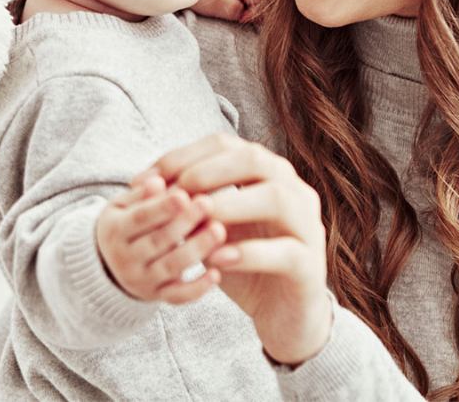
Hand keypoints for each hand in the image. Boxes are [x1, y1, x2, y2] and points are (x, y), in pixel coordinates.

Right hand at [95, 174, 226, 303]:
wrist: (107, 263)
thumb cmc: (126, 221)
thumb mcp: (123, 204)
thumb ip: (141, 194)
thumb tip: (157, 181)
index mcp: (115, 230)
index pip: (140, 218)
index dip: (161, 207)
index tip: (184, 194)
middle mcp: (125, 259)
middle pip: (157, 242)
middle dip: (184, 223)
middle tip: (208, 204)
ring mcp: (141, 281)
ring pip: (170, 268)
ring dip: (197, 250)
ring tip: (219, 231)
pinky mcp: (156, 296)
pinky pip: (177, 297)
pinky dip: (197, 288)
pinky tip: (217, 274)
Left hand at [132, 134, 331, 364]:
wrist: (284, 314)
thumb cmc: (243, 262)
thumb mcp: (211, 231)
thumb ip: (190, 208)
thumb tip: (149, 189)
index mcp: (266, 172)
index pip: (226, 145)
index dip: (184, 156)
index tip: (147, 178)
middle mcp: (292, 189)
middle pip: (255, 159)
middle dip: (210, 171)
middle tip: (176, 193)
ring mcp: (307, 224)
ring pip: (276, 198)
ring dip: (232, 205)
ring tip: (199, 219)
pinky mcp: (311, 264)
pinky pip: (285, 252)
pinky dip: (250, 253)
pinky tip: (219, 260)